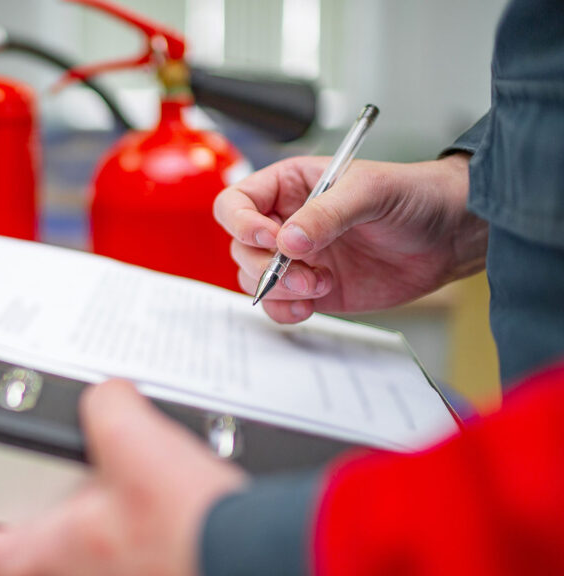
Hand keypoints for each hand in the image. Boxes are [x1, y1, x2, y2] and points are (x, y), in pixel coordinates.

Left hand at [0, 379, 247, 575]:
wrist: (254, 556)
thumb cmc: (191, 528)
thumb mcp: (136, 441)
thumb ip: (106, 406)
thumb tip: (106, 395)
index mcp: (47, 552)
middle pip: (13, 560)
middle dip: (14, 526)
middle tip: (16, 497)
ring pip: (63, 562)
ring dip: (67, 534)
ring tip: (84, 498)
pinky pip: (110, 560)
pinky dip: (114, 536)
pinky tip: (140, 509)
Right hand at [213, 154, 487, 322]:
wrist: (450, 237)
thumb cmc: (413, 196)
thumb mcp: (371, 192)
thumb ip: (327, 213)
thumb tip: (289, 240)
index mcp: (288, 186)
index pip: (236, 203)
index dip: (242, 223)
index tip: (273, 238)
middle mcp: (285, 221)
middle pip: (240, 246)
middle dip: (266, 264)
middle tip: (305, 270)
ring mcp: (297, 257)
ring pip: (253, 278)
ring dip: (279, 289)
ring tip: (320, 285)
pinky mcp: (312, 289)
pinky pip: (278, 304)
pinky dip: (285, 310)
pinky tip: (312, 304)